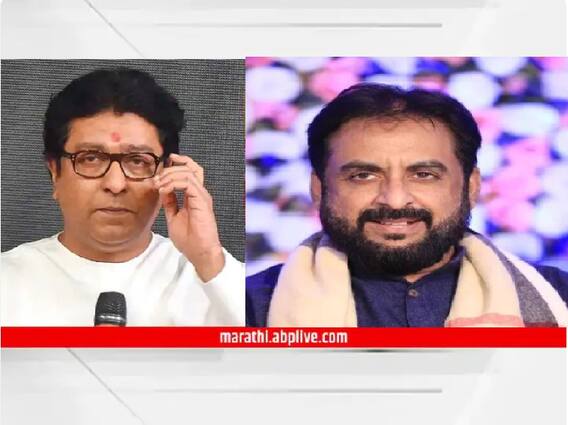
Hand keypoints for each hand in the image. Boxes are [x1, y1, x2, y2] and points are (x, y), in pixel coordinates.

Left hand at [154, 153, 223, 281]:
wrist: (200, 253)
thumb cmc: (190, 240)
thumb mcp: (173, 217)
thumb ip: (169, 203)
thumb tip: (162, 190)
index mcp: (195, 196)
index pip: (190, 171)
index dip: (177, 164)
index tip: (162, 166)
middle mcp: (200, 193)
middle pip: (189, 168)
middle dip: (169, 170)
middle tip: (156, 179)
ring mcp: (202, 196)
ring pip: (188, 173)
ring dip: (169, 176)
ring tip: (158, 185)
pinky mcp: (202, 201)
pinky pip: (188, 184)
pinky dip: (174, 184)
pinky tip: (164, 190)